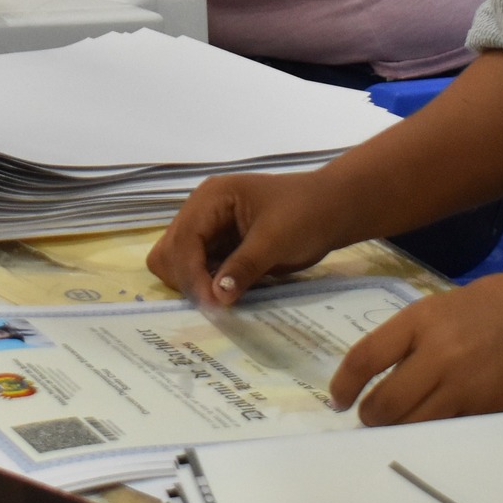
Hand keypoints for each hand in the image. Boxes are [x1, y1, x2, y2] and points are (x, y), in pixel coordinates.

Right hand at [147, 169, 368, 306]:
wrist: (333, 210)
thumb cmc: (306, 214)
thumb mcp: (275, 239)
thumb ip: (243, 266)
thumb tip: (216, 297)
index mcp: (210, 198)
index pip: (183, 239)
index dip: (191, 273)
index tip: (210, 304)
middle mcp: (201, 211)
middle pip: (170, 250)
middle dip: (187, 279)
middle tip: (214, 304)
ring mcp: (209, 229)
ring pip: (178, 262)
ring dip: (193, 283)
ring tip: (220, 300)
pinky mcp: (220, 247)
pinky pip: (199, 269)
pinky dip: (206, 284)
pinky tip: (225, 296)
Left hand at [331, 273, 502, 424]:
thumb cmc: (490, 307)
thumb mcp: (438, 307)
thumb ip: (406, 338)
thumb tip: (372, 373)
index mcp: (421, 320)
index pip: (366, 358)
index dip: (344, 384)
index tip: (337, 399)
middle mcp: (439, 355)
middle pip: (386, 403)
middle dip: (369, 415)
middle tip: (366, 416)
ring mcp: (463, 386)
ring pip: (413, 425)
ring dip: (396, 429)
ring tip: (392, 423)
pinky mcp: (483, 410)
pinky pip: (444, 429)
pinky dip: (429, 431)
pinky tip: (426, 424)